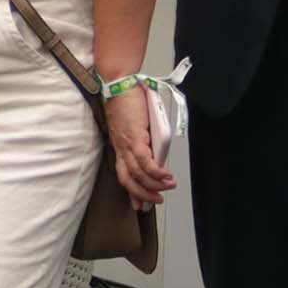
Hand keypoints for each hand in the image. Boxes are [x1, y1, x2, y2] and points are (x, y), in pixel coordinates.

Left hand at [103, 88, 173, 206]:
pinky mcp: (135, 136)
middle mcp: (121, 147)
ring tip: (167, 188)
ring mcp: (126, 143)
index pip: (124, 174)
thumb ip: (144, 140)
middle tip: (156, 200)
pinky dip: (156, 172)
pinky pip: (145, 160)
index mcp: (120, 146)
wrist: (120, 84)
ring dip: (153, 185)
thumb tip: (156, 153)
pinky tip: (165, 176)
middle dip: (142, 194)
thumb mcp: (136, 125)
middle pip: (128, 179)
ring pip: (138, 173)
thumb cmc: (127, 99)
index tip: (138, 204)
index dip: (131, 191)